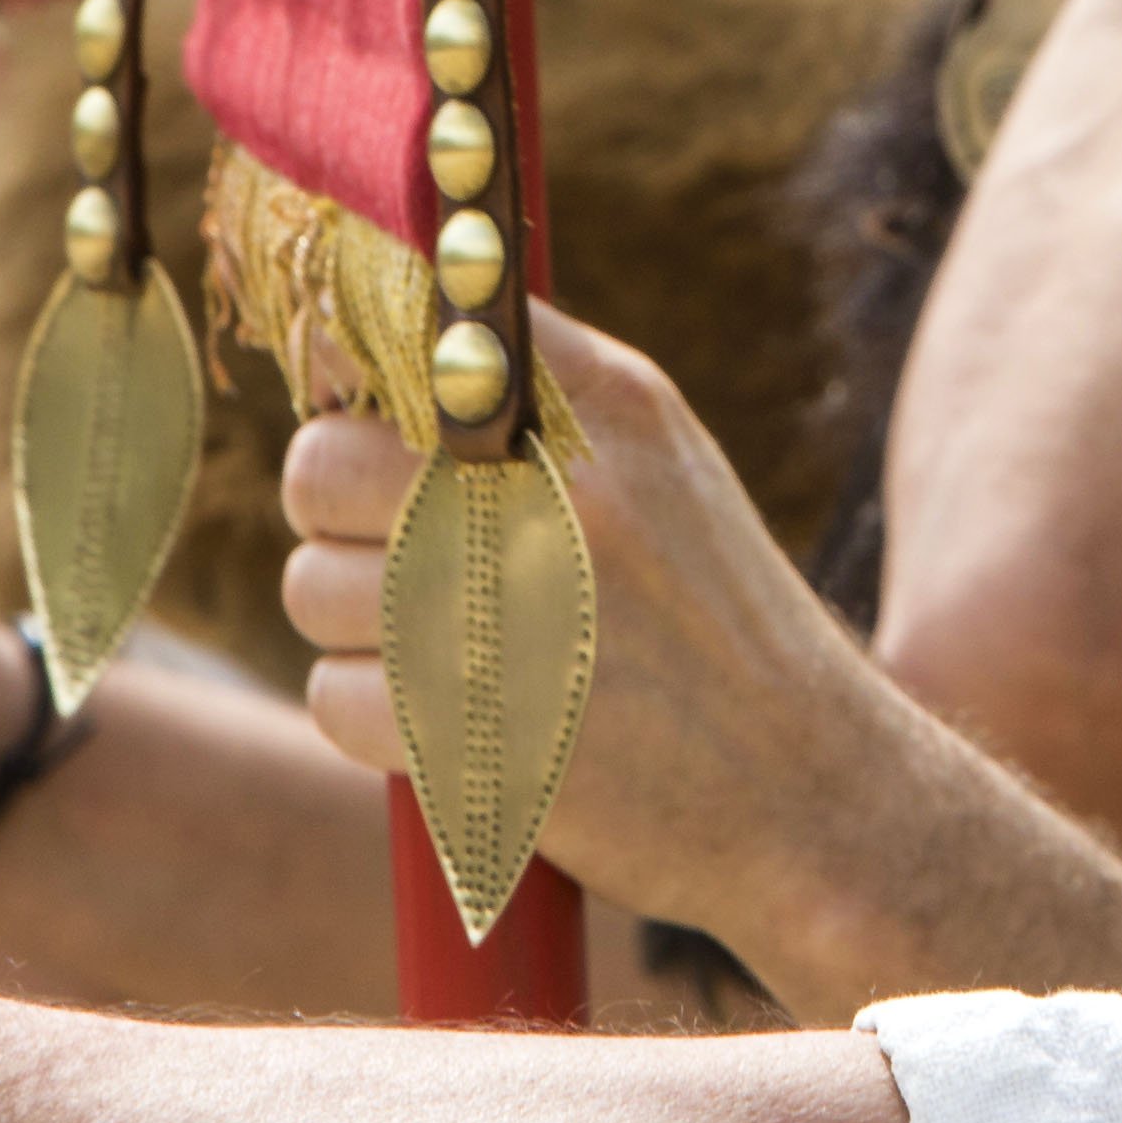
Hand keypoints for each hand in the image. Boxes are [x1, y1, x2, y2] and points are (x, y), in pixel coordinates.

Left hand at [279, 312, 889, 955]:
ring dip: (356, 630)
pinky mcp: (467, 729)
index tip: (361, 417)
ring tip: (447, 651)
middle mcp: (550, 492)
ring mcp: (505, 612)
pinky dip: (374, 720)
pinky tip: (456, 723)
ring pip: (312, 588)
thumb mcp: (665, 466)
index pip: (408, 330)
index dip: (353, 374)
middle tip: (398, 556)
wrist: (809, 792)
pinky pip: (334, 695)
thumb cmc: (718, 625)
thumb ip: (539, 396)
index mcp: (604, 407)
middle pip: (321, 464)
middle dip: (338, 518)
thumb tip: (376, 346)